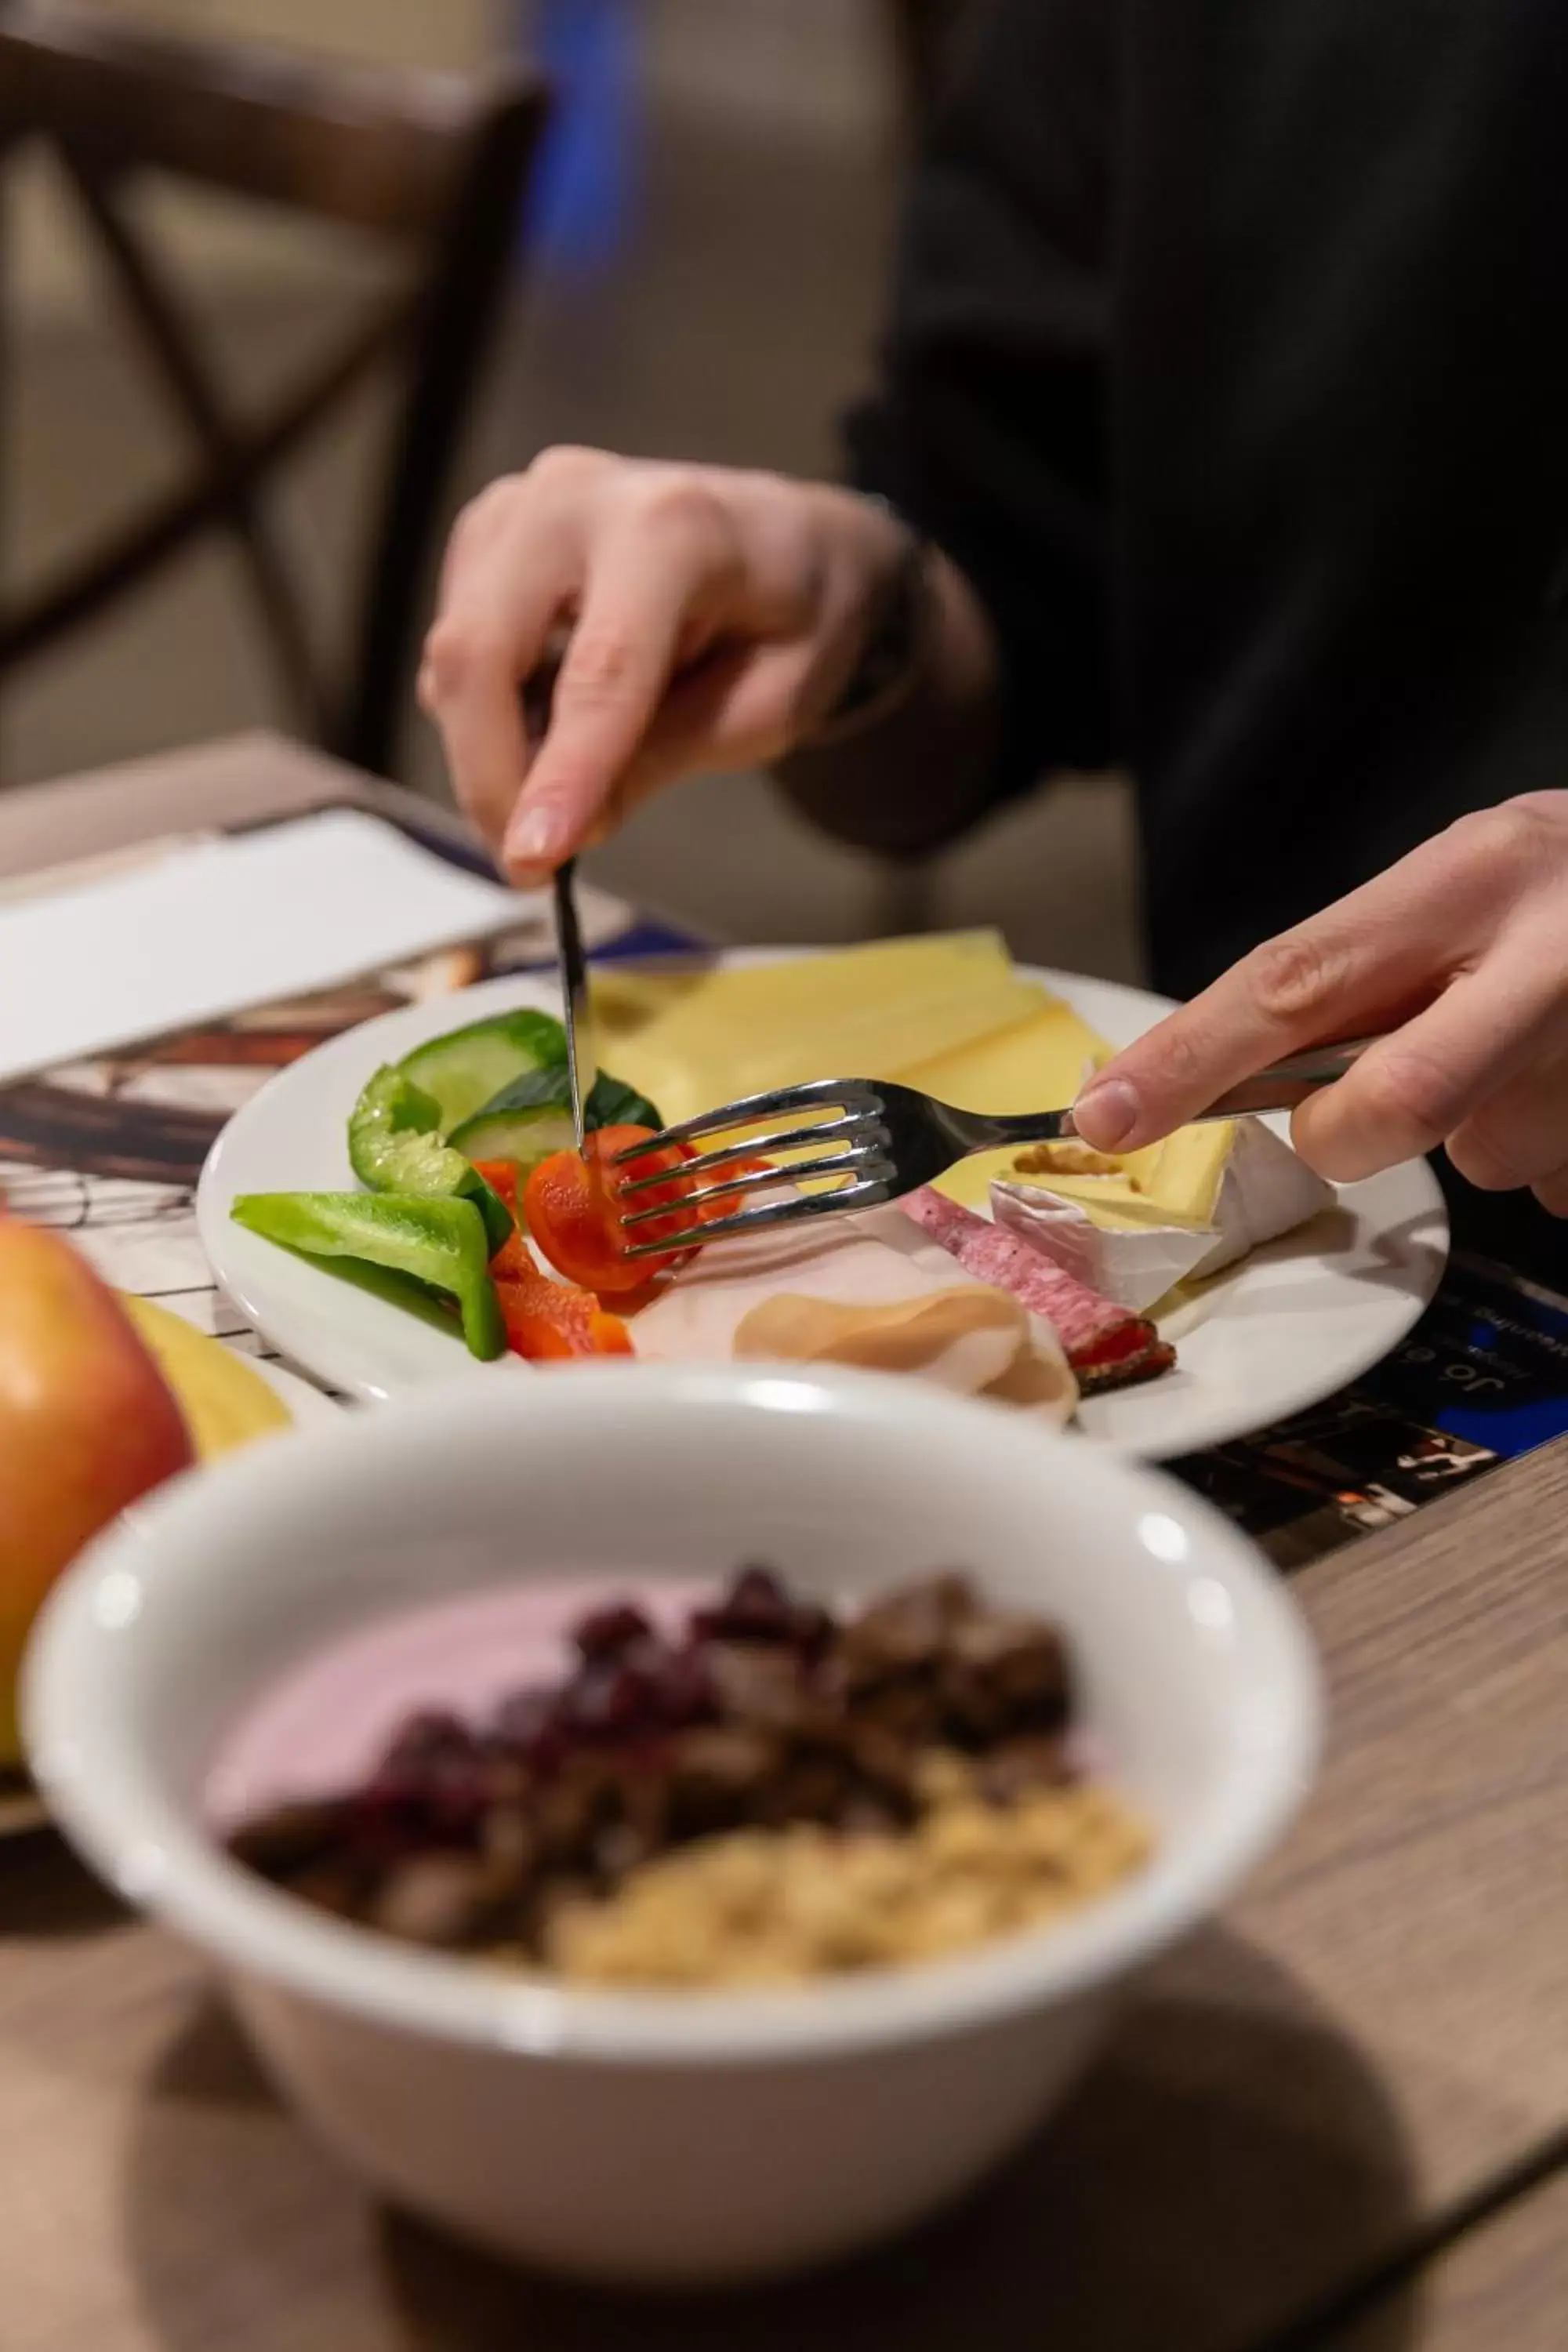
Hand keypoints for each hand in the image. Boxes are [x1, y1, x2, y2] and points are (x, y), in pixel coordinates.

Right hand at [417, 448, 908, 881]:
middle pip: (482, 649)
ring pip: (455, 653)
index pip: (599, 669)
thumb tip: (567, 826)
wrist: (791, 538)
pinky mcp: (489, 534)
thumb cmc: (796, 619)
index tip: (535, 861)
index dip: (562, 774)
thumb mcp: (772, 706)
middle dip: (490, 775)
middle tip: (528, 867)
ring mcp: (521, 506)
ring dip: (484, 751)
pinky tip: (543, 735)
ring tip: (554, 802)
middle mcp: (577, 498)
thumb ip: (671, 754)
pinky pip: (456, 644)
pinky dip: (482, 712)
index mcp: (672, 528)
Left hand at [1073, 795, 1567, 1211]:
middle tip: (1355, 1115)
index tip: (1105, 1116)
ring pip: (1488, 1158)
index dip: (1188, 1060)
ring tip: (1534, 1048)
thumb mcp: (1458, 887)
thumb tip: (1217, 1078)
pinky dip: (1549, 1144)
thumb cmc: (1552, 893)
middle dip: (1348, 1135)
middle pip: (1397, 1105)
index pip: (1293, 982)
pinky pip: (1556, 1183)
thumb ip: (1355, 975)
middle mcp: (1546, 956)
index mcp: (1468, 879)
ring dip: (1484, 1129)